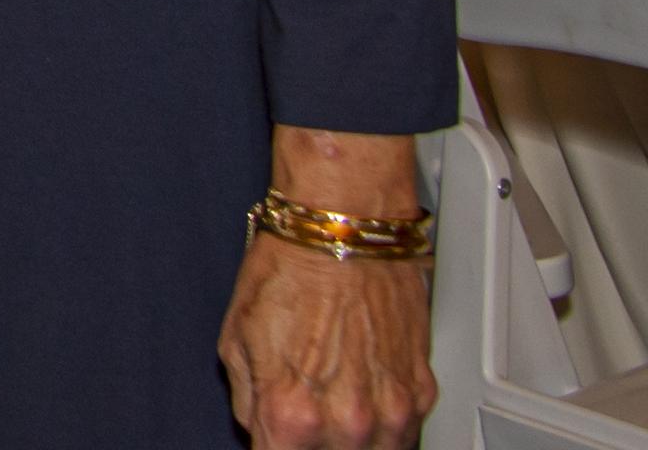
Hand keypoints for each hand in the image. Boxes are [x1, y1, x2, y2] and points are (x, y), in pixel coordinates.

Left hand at [219, 236, 430, 446]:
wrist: (343, 231)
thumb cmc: (290, 270)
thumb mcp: (236, 339)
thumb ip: (249, 401)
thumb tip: (260, 425)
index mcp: (292, 414)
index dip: (270, 449)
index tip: (271, 440)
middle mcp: (348, 422)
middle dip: (307, 445)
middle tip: (299, 420)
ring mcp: (392, 412)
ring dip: (348, 443)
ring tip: (331, 411)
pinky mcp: (422, 394)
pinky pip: (403, 433)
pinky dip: (383, 426)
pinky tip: (362, 398)